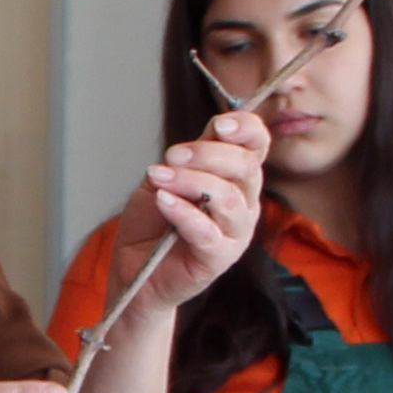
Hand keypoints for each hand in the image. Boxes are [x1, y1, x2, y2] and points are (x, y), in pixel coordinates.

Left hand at [112, 113, 271, 302]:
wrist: (135, 267)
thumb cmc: (152, 222)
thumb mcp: (169, 175)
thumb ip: (193, 154)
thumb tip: (215, 128)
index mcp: (237, 178)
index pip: (257, 145)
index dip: (246, 128)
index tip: (219, 124)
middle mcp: (245, 203)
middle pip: (246, 167)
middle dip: (207, 154)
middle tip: (171, 155)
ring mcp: (236, 233)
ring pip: (228, 198)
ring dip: (190, 181)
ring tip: (158, 178)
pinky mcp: (219, 258)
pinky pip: (207, 231)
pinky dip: (182, 212)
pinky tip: (162, 201)